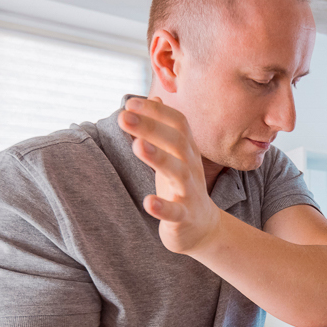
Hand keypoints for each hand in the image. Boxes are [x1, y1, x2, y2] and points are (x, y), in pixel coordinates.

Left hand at [118, 96, 221, 254]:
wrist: (202, 228)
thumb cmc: (182, 186)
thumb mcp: (175, 156)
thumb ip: (164, 129)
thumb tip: (156, 99)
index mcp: (187, 151)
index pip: (178, 123)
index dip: (156, 112)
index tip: (130, 104)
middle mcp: (191, 168)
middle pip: (177, 142)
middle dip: (151, 127)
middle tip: (124, 116)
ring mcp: (189, 193)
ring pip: (178, 173)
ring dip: (159, 158)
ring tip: (138, 146)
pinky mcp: (184, 218)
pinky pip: (175, 212)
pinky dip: (163, 207)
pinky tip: (148, 202)